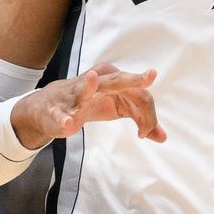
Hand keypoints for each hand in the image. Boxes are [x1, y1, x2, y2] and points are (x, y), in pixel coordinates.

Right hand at [13, 63, 165, 148]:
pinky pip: (62, 114)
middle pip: (119, 81)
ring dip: (88, 86)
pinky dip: (65, 119)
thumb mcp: (119, 109)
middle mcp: (97, 81)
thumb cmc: (92, 103)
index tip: (145, 133)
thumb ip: (141, 120)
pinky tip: (70, 123)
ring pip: (85, 89)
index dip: (147, 116)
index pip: (139, 95)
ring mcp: (76, 94)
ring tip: (92, 77)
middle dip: (135, 80)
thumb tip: (163, 137)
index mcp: (114, 79)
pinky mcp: (58, 109)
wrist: (51, 108)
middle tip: (151, 76)